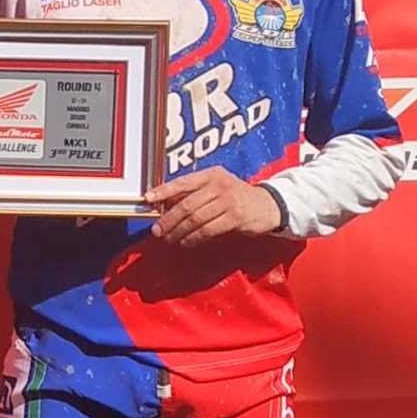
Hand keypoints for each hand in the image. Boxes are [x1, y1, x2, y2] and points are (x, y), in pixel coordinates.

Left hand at [145, 168, 284, 246]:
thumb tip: (165, 204)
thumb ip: (195, 193)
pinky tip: (186, 242)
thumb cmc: (237, 197)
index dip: (162, 191)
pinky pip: (207, 230)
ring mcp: (228, 201)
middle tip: (157, 229)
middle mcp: (219, 185)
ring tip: (168, 238)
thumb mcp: (217, 187)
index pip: (182, 182)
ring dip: (178, 231)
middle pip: (186, 204)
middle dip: (168, 219)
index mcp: (211, 174)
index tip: (147, 198)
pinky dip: (193, 238)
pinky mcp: (235, 217)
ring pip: (195, 219)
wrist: (269, 204)